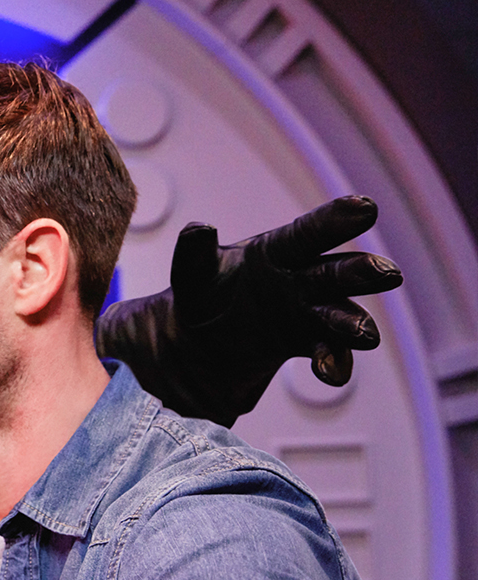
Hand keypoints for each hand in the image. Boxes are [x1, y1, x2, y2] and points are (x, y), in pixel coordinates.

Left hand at [97, 196, 401, 425]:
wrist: (197, 341)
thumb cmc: (202, 294)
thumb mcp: (192, 274)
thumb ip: (193, 254)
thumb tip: (199, 228)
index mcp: (276, 252)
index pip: (308, 234)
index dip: (334, 222)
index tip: (364, 208)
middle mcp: (301, 279)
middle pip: (339, 273)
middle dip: (363, 273)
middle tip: (387, 273)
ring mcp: (309, 313)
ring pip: (343, 315)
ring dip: (355, 323)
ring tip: (363, 335)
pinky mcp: (307, 344)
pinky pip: (329, 353)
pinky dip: (334, 362)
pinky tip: (327, 371)